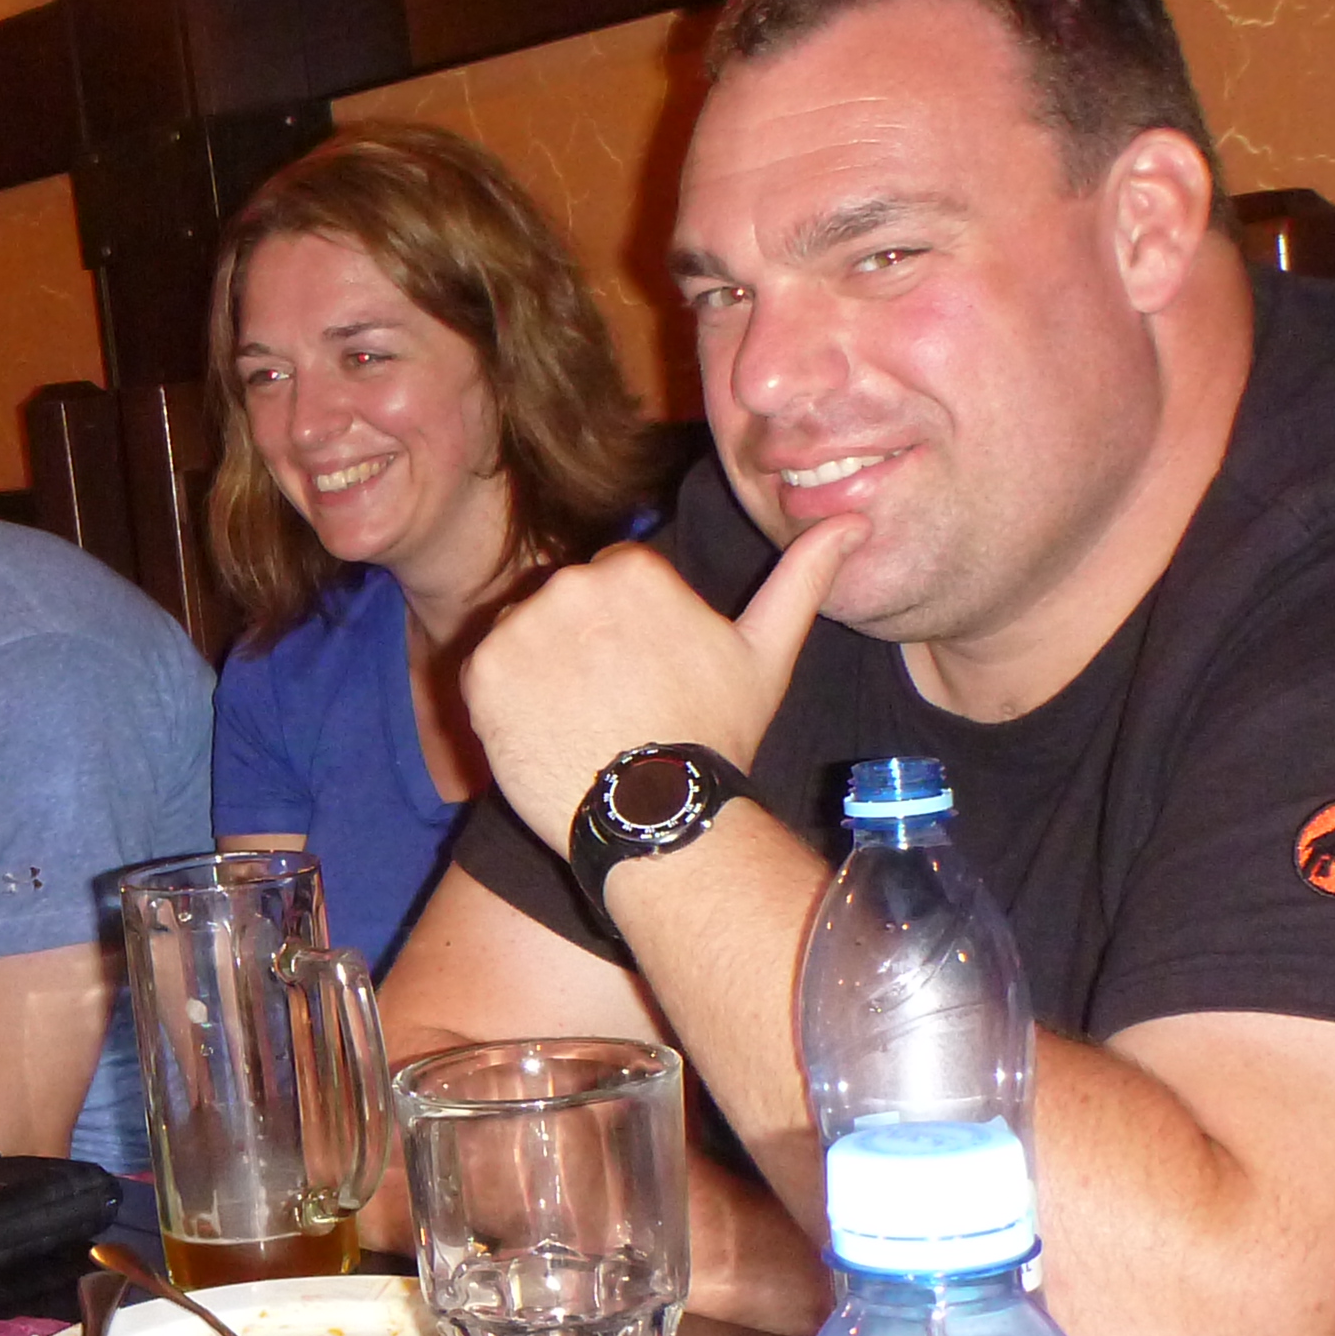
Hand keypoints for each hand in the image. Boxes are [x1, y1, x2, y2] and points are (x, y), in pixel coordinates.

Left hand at [464, 514, 865, 852]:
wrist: (656, 814)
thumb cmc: (715, 736)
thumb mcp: (766, 652)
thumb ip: (801, 577)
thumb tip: (853, 520)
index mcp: (634, 570)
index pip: (615, 581)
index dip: (629, 632)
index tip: (647, 675)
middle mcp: (571, 584)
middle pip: (566, 603)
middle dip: (583, 644)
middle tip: (615, 704)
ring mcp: (521, 627)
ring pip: (526, 634)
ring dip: (544, 668)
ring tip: (583, 721)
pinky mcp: (481, 671)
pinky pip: (487, 670)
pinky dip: (507, 699)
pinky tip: (547, 732)